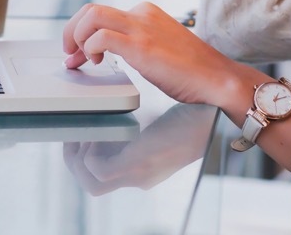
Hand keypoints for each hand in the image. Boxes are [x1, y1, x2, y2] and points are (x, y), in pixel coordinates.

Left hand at [62, 2, 257, 109]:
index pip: (102, 12)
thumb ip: (135, 43)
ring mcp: (142, 28)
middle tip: (70, 53)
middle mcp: (142, 14)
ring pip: (92, 16)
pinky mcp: (141, 46)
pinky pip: (101, 37)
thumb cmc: (191, 69)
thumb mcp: (157, 46)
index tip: (78, 52)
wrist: (216, 77)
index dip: (82, 31)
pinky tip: (98, 63)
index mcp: (146, 13)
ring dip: (77, 37)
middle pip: (91, 9)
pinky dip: (90, 48)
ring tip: (80, 58)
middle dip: (72, 30)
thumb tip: (108, 51)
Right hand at [63, 102, 213, 195]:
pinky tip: (101, 130)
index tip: (80, 136)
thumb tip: (114, 117)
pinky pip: (98, 170)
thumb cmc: (194, 112)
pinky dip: (92, 151)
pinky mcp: (139, 165)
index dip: (83, 158)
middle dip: (74, 159)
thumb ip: (138, 128)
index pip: (99, 179)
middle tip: (75, 134)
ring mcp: (138, 174)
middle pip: (91, 184)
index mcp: (142, 168)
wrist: (217, 107)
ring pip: (91, 182)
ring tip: (86, 130)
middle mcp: (138, 176)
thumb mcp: (160, 125)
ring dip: (80, 156)